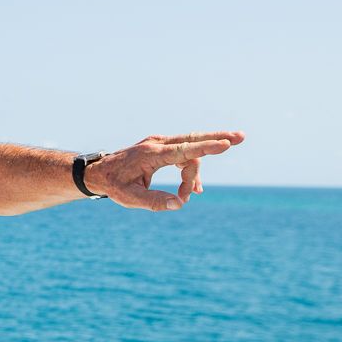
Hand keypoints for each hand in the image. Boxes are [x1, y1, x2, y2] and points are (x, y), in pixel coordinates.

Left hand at [84, 130, 244, 210]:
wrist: (99, 172)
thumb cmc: (114, 185)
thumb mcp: (130, 198)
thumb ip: (154, 202)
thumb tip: (178, 204)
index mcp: (151, 154)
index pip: (184, 149)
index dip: (206, 147)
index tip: (226, 143)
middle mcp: (157, 144)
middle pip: (193, 139)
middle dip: (217, 139)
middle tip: (242, 137)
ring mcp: (158, 144)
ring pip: (189, 151)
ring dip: (195, 173)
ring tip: (194, 193)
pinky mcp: (159, 148)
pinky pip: (182, 154)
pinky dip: (190, 169)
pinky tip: (194, 188)